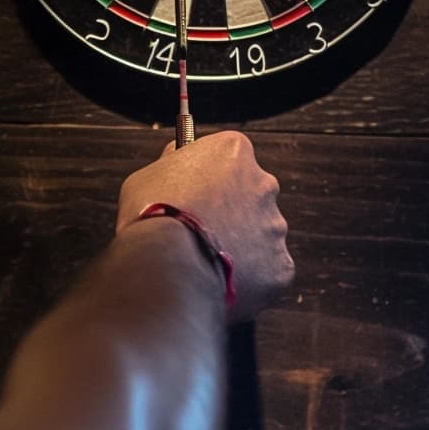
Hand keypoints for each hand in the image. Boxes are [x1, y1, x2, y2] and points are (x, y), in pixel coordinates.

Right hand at [116, 131, 294, 321]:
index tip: (194, 191)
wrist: (168, 266)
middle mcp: (264, 183)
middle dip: (230, 210)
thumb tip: (177, 156)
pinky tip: (220, 278)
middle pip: (250, 194)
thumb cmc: (152, 216)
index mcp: (234, 152)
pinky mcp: (280, 265)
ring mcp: (275, 226)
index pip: (229, 156)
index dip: (208, 177)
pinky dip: (248, 276)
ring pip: (259, 234)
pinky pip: (266, 269)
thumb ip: (172, 163)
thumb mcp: (148, 175)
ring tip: (205, 259)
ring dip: (239, 244)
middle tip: (200, 229)